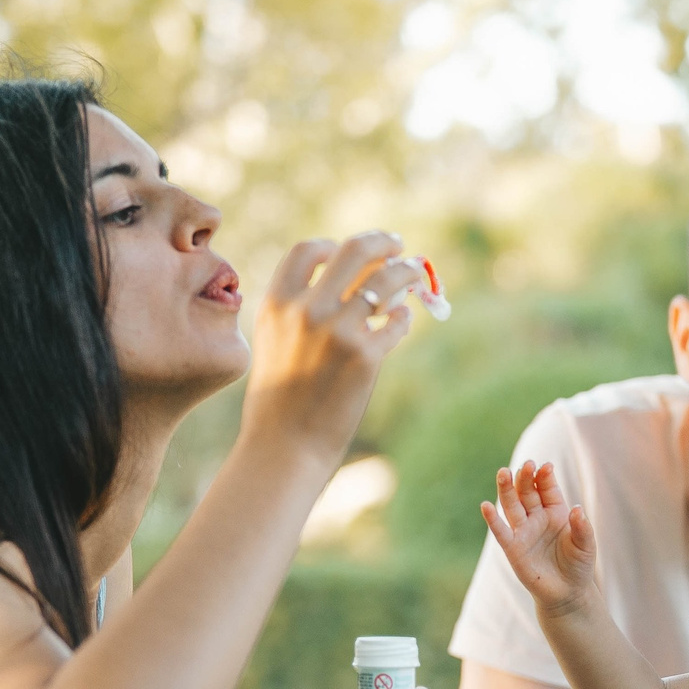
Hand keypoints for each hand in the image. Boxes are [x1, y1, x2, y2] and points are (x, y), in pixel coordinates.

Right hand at [240, 234, 427, 458]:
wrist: (284, 447)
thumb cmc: (277, 402)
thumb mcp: (274, 344)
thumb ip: (298, 312)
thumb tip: (348, 288)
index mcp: (277, 303)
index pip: (308, 250)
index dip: (332, 245)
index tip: (348, 252)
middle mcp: (307, 310)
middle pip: (353, 251)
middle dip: (381, 242)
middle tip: (396, 244)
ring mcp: (338, 331)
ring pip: (386, 281)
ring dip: (405, 272)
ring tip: (414, 274)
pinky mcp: (365, 356)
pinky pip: (396, 323)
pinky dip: (403, 318)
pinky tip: (403, 321)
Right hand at [481, 461, 599, 616]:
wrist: (567, 592)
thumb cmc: (578, 565)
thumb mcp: (586, 545)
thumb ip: (582, 527)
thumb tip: (578, 509)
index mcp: (555, 510)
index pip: (548, 488)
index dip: (546, 477)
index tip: (546, 467)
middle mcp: (537, 517)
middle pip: (527, 492)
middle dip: (526, 478)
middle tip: (526, 464)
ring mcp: (523, 531)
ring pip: (512, 505)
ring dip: (507, 489)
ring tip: (503, 472)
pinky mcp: (512, 548)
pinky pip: (501, 531)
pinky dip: (493, 519)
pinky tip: (486, 506)